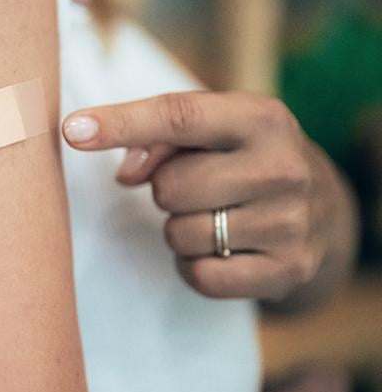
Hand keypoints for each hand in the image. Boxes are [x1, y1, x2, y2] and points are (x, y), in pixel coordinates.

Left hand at [62, 91, 344, 302]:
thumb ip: (157, 138)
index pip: (178, 116)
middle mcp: (284, 167)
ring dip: (179, 229)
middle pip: (169, 187)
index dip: (120, 122)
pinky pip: (199, 275)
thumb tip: (126, 174)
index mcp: (261, 118)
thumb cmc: (240, 159)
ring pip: (180, 234)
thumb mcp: (211, 131)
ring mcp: (291, 223)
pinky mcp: (287, 271)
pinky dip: (193, 266)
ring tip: (213, 216)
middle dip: (165, 191)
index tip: (71, 130)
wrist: (322, 211)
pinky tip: (220, 249)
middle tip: (196, 188)